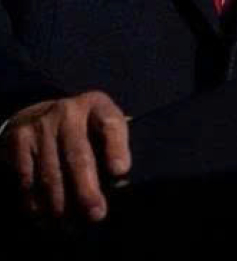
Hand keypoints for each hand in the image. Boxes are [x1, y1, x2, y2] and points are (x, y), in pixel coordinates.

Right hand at [2, 91, 129, 221]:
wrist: (37, 115)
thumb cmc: (82, 129)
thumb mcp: (101, 128)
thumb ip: (111, 150)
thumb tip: (118, 184)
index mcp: (97, 106)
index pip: (111, 123)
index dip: (116, 148)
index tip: (121, 171)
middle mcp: (69, 112)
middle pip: (79, 155)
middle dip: (87, 190)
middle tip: (96, 214)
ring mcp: (41, 126)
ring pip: (51, 174)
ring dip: (62, 206)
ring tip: (72, 227)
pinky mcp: (19, 141)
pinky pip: (28, 179)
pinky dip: (37, 203)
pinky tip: (47, 218)